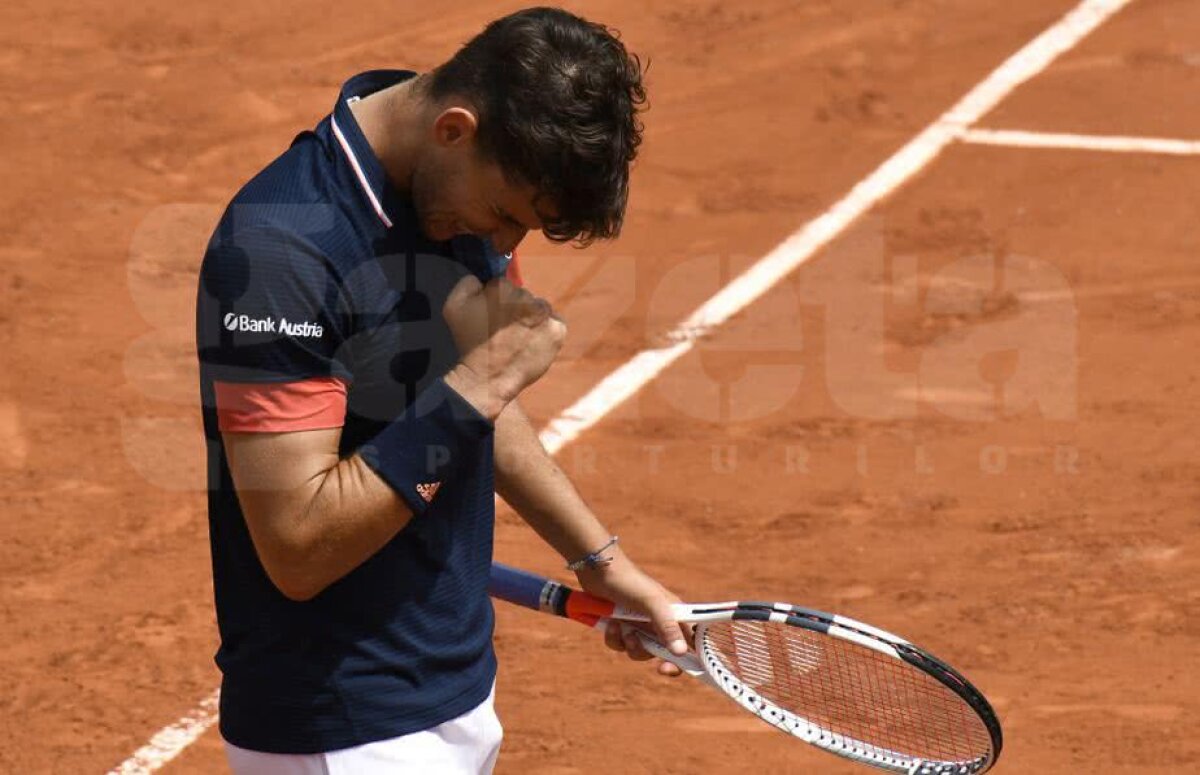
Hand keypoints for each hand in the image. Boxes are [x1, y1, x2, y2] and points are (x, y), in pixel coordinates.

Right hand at [442, 276, 565, 419]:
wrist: (488, 378)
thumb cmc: (469, 342)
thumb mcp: (453, 306)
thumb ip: (468, 282)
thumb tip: (483, 278)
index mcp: (503, 288)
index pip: (502, 285)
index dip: (494, 301)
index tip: (490, 318)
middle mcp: (528, 298)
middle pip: (523, 296)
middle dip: (514, 309)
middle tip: (503, 331)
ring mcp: (545, 315)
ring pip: (539, 308)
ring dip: (531, 318)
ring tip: (517, 339)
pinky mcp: (558, 331)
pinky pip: (554, 322)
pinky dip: (546, 330)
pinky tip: (531, 343)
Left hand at [574, 547, 694, 677]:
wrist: (599, 571)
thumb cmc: (630, 581)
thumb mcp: (651, 603)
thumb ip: (667, 626)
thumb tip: (681, 652)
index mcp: (674, 614)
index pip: (690, 641)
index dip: (687, 659)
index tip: (671, 669)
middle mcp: (659, 621)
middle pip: (663, 652)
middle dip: (651, 654)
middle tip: (650, 658)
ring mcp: (640, 624)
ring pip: (639, 650)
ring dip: (629, 645)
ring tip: (622, 630)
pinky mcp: (622, 626)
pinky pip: (621, 645)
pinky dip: (615, 639)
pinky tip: (610, 624)